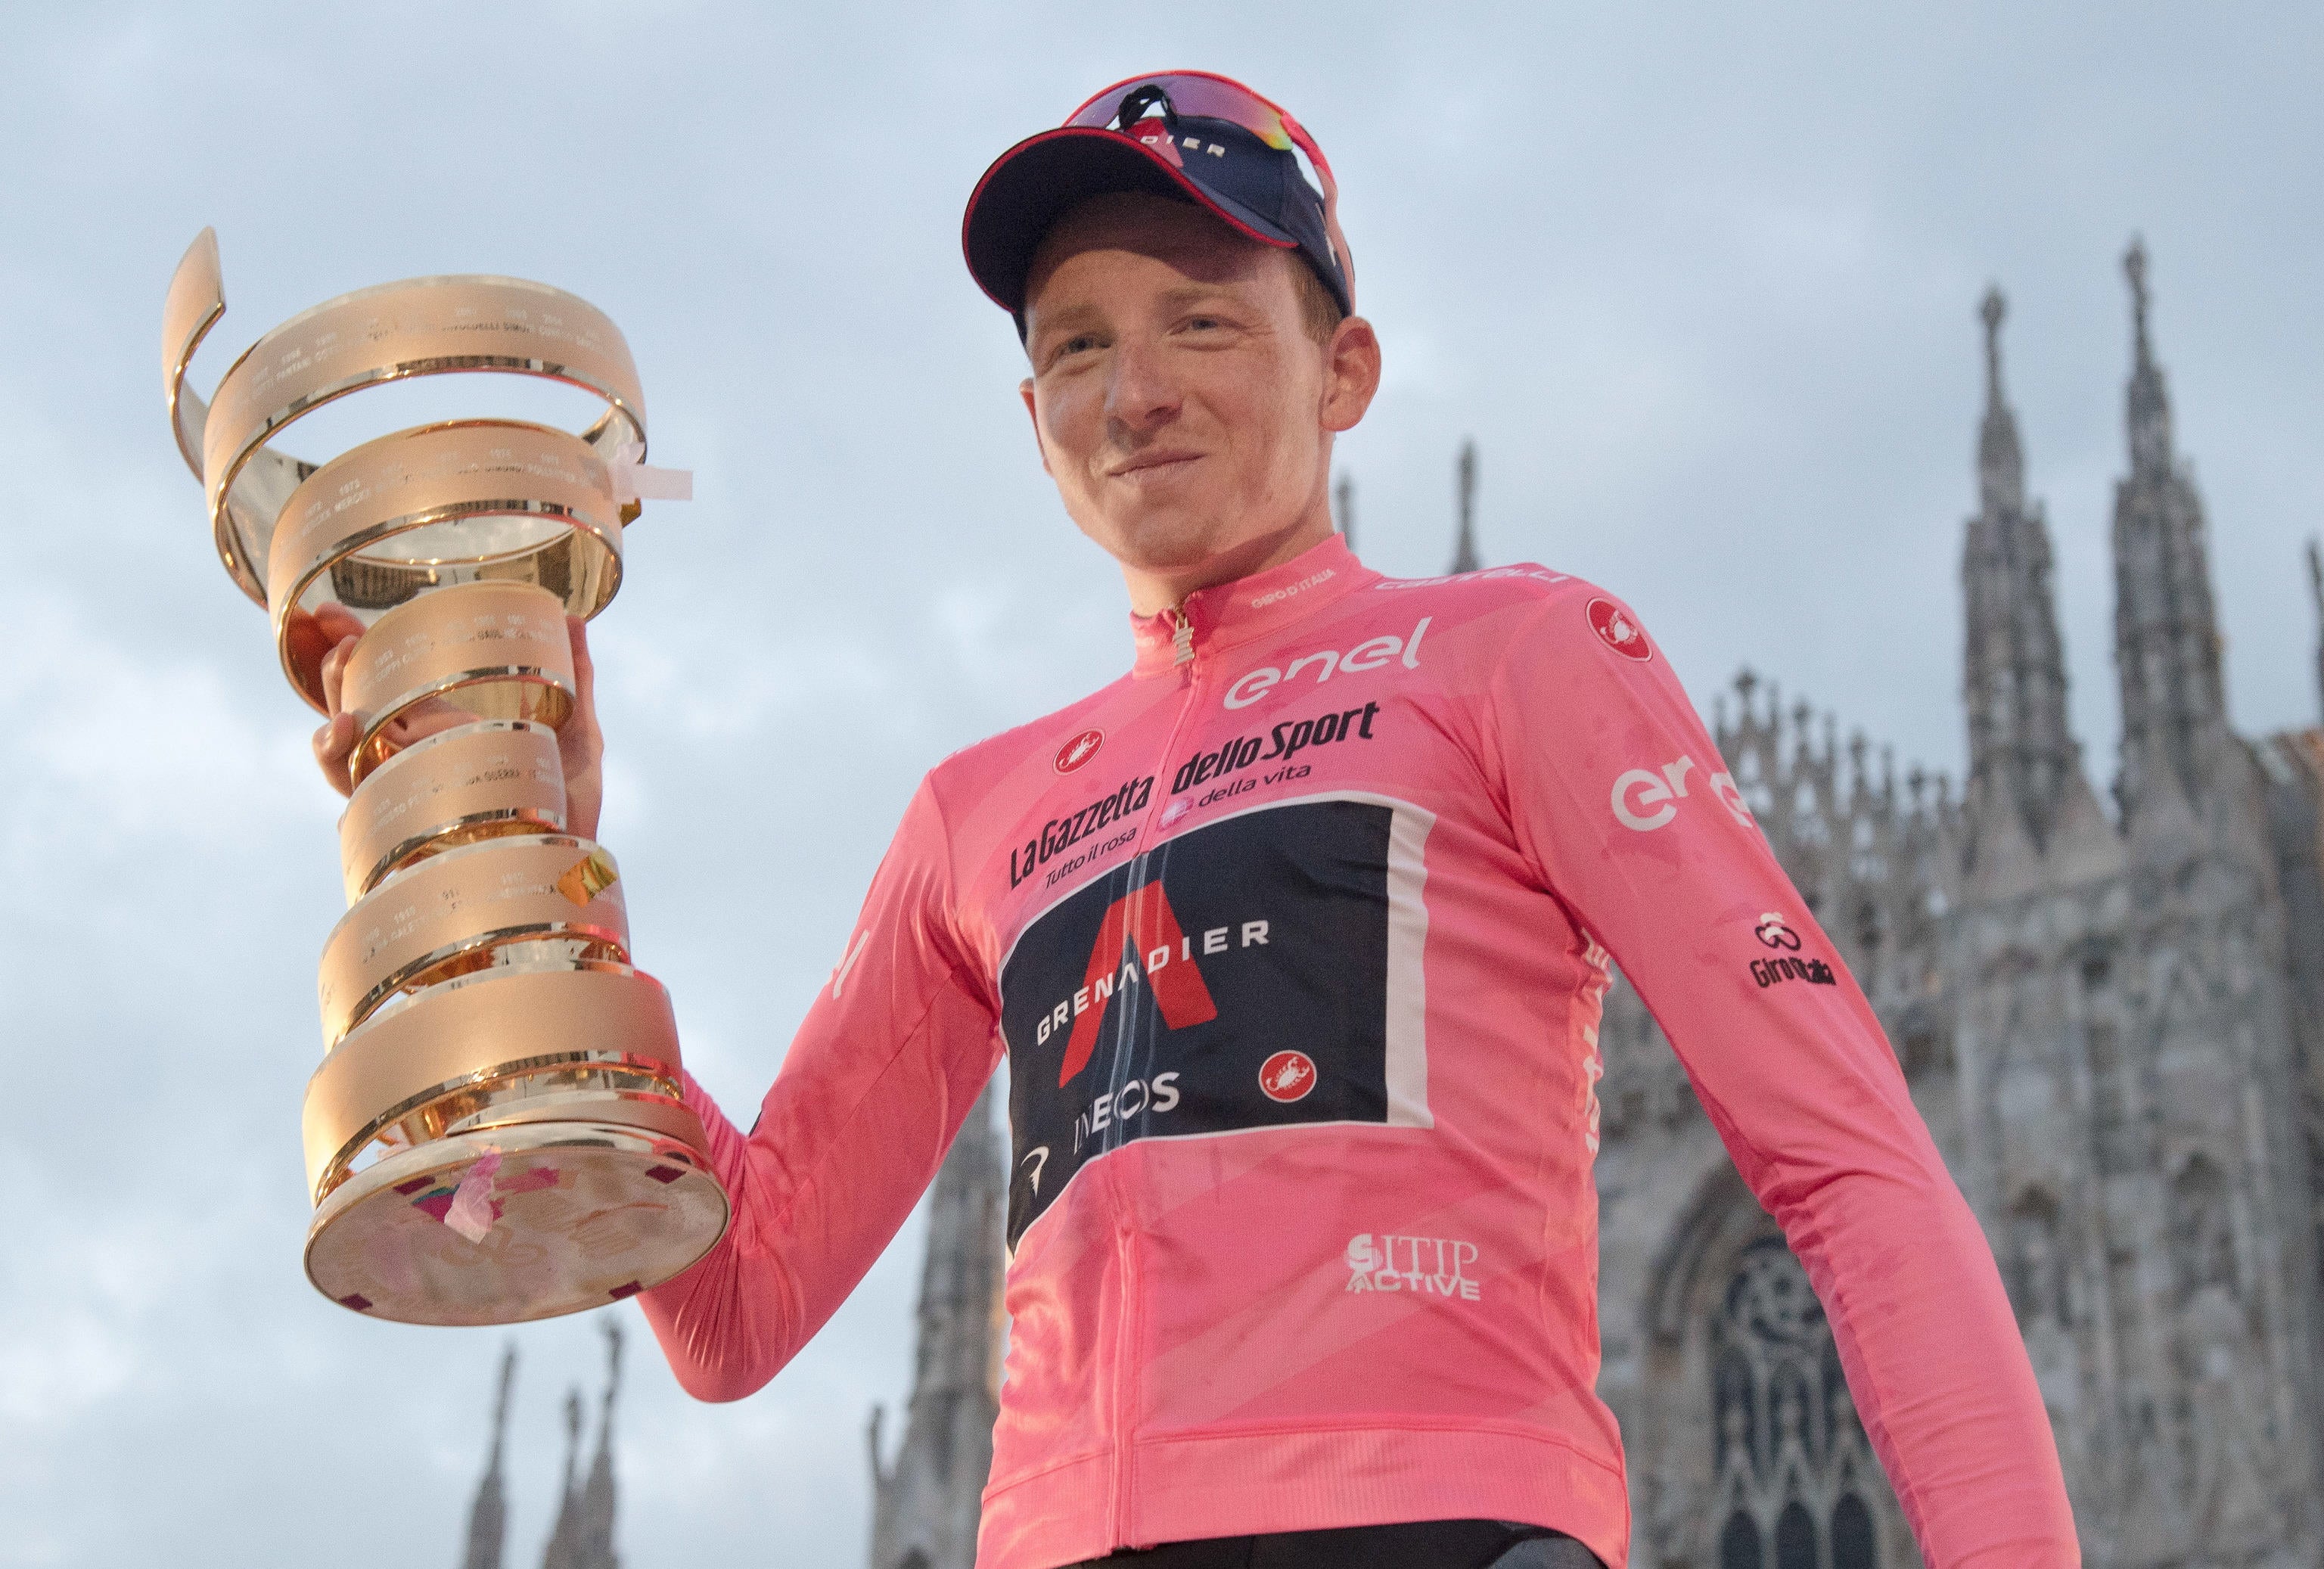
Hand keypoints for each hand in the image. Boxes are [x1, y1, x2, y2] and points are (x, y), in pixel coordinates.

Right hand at [306, 604, 605, 841]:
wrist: (572, 874)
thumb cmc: (570, 811)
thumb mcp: (578, 735)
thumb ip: (575, 677)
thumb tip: (575, 618)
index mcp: (446, 731)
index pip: (389, 682)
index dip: (355, 647)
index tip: (333, 613)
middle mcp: (415, 758)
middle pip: (355, 703)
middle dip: (334, 663)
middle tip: (336, 624)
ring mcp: (405, 788)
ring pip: (343, 742)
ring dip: (332, 698)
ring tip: (342, 661)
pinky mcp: (399, 821)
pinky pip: (350, 788)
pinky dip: (336, 756)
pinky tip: (344, 726)